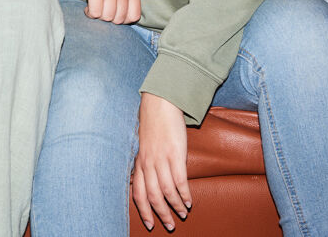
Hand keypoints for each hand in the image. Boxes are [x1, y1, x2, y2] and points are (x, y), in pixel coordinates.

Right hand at [75, 0, 140, 22]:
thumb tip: (121, 6)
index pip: (134, 16)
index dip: (123, 19)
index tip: (114, 14)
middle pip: (119, 19)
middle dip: (109, 18)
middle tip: (102, 10)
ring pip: (106, 17)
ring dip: (99, 16)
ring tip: (94, 8)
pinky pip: (95, 13)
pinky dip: (90, 13)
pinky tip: (88, 7)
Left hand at [132, 93, 191, 230]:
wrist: (160, 104)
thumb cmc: (153, 126)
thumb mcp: (144, 147)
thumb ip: (145, 164)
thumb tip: (146, 182)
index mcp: (139, 163)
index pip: (138, 194)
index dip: (143, 211)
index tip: (150, 224)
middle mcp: (148, 164)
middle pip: (153, 197)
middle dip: (161, 214)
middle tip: (170, 226)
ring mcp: (161, 159)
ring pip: (167, 192)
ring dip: (176, 207)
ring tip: (183, 214)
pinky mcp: (175, 154)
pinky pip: (179, 181)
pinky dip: (184, 194)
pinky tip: (189, 201)